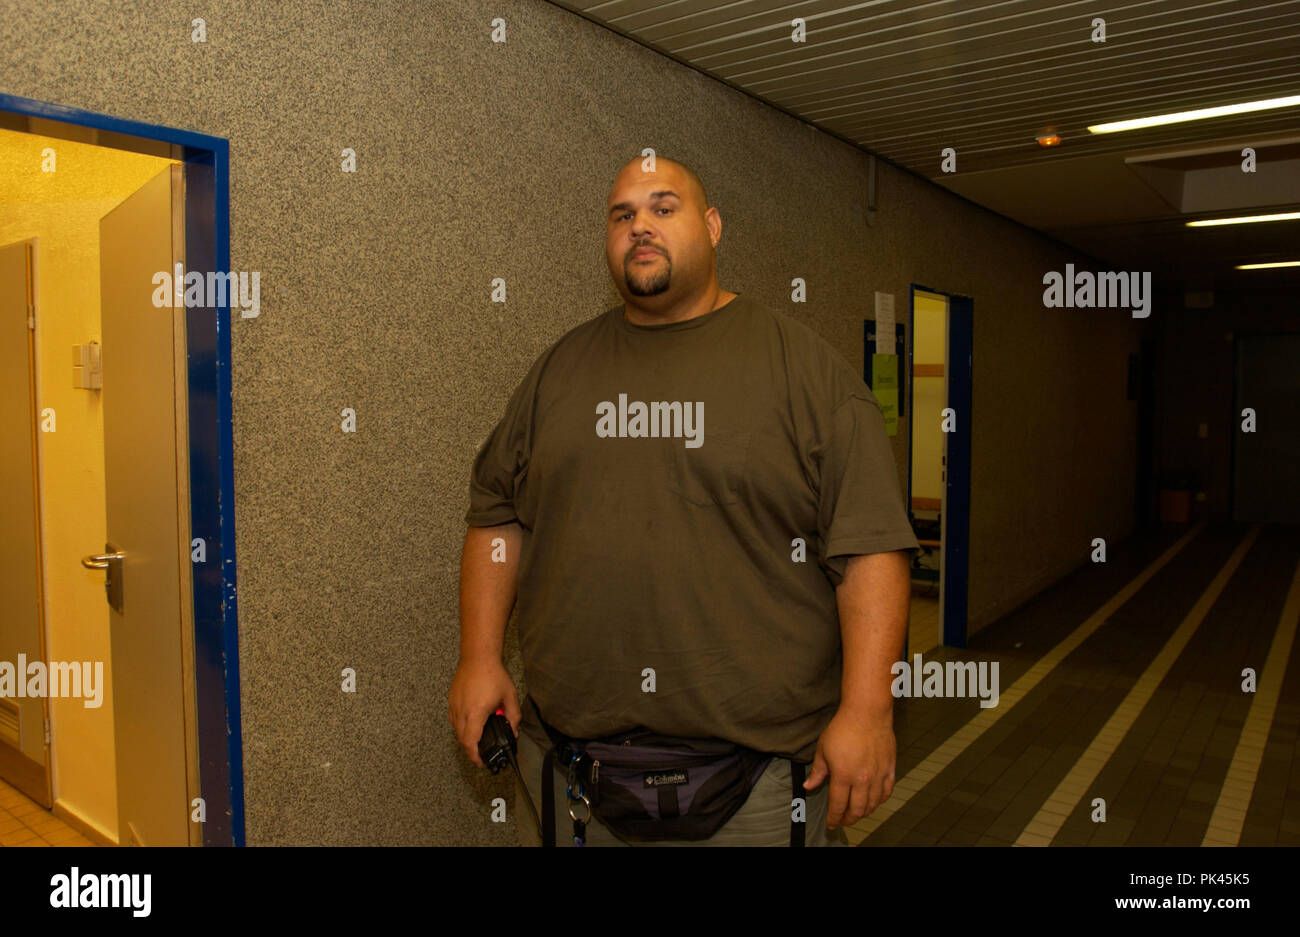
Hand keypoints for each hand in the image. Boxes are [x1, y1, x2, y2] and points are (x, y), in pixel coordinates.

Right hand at [448, 657, 520, 767]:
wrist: (477, 657)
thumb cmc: (493, 674)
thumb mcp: (509, 696)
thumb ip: (513, 717)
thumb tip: (514, 731)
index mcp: (476, 713)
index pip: (470, 742)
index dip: (475, 756)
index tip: (481, 762)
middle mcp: (462, 711)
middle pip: (462, 740)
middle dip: (471, 750)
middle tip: (482, 754)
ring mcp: (454, 705)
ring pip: (456, 730)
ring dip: (466, 738)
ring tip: (478, 739)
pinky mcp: (451, 700)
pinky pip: (453, 719)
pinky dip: (461, 727)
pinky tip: (471, 723)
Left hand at [803, 706, 895, 829]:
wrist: (867, 713)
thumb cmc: (843, 728)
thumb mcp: (823, 749)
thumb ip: (817, 771)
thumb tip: (808, 786)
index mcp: (843, 775)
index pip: (838, 805)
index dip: (834, 818)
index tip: (831, 824)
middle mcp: (862, 779)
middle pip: (856, 810)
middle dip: (848, 819)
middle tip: (842, 821)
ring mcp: (877, 775)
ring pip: (872, 804)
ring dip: (863, 812)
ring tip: (856, 813)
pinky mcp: (889, 769)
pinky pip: (886, 793)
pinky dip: (879, 801)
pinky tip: (873, 801)